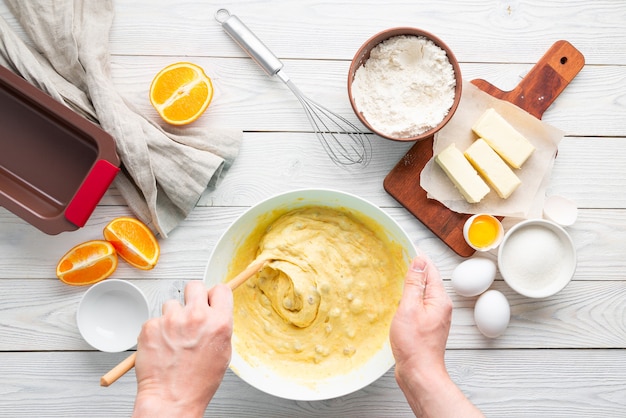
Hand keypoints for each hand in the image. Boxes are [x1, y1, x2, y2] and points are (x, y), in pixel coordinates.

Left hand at [132, 281, 232, 417]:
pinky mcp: (151, 326)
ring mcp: (172, 320)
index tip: (210, 300)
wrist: (171, 399)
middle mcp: (196, 316)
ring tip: (174, 339)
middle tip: (189, 313)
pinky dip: (157, 331)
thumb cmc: (197, 382)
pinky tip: (162, 347)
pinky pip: (155, 319)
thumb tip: (215, 310)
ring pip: (172, 304)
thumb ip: (219, 326)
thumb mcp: (223, 352)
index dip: (214, 295)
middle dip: (192, 297)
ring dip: (172, 317)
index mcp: (219, 322)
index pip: (220, 289)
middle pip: (195, 286)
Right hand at [390, 254, 482, 417]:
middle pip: (428, 280)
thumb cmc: (414, 344)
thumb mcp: (409, 308)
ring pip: (423, 293)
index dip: (418, 257)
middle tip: (397, 257)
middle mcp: (440, 307)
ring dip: (411, 284)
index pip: (430, 269)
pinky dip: (409, 299)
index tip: (405, 246)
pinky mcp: (427, 327)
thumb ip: (414, 284)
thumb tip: (418, 262)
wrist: (419, 373)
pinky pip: (419, 305)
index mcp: (439, 299)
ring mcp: (434, 318)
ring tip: (396, 275)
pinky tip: (398, 301)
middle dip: (414, 268)